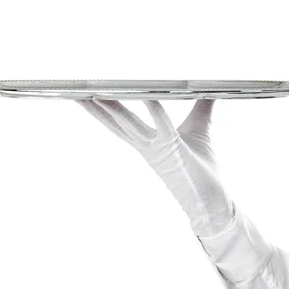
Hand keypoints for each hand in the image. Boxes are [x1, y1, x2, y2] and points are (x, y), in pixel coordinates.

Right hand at [76, 98, 234, 236]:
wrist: (211, 201)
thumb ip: (202, 105)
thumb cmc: (202, 168)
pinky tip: (146, 95)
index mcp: (148, 143)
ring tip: (95, 92)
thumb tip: (210, 87)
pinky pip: (162, 125)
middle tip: (76, 92)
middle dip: (95, 108)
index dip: (102, 110)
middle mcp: (148, 147)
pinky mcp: (174, 149)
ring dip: (113, 109)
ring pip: (130, 125)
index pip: (119, 123)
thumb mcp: (199, 129)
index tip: (87, 94)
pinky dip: (154, 109)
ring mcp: (158, 149)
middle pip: (116, 124)